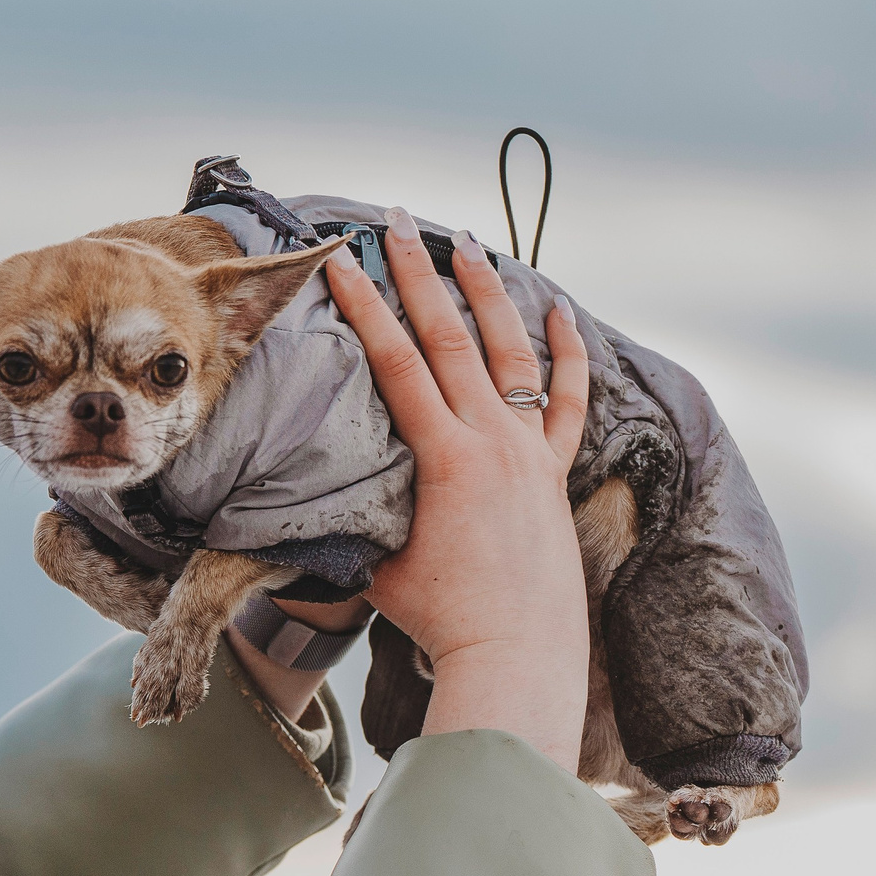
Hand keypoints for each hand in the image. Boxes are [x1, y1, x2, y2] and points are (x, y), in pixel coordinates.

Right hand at [322, 210, 591, 774]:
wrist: (516, 652)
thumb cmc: (439, 620)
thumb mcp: (378, 564)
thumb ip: (355, 517)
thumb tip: (309, 493)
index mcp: (446, 458)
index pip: (398, 364)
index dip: (367, 309)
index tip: (343, 263)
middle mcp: (494, 441)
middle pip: (451, 337)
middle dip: (420, 274)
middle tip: (398, 222)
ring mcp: (530, 452)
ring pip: (510, 351)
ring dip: (487, 291)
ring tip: (465, 243)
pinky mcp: (553, 472)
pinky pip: (567, 399)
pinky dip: (566, 351)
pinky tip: (558, 310)